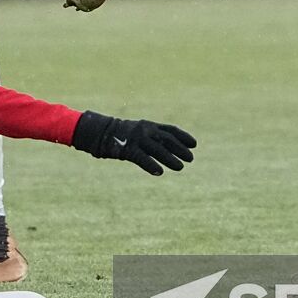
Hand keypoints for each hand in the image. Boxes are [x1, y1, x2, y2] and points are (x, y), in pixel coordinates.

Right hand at [71, 111, 195, 175]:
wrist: (103, 132)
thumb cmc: (124, 134)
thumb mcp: (141, 132)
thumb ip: (155, 138)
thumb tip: (172, 148)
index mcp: (150, 125)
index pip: (171, 130)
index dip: (184, 137)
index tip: (194, 144)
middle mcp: (146, 130)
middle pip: (167, 140)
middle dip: (180, 149)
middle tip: (191, 158)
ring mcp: (137, 139)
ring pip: (158, 150)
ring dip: (170, 159)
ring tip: (180, 167)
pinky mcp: (128, 149)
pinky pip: (142, 158)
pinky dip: (151, 165)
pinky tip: (159, 172)